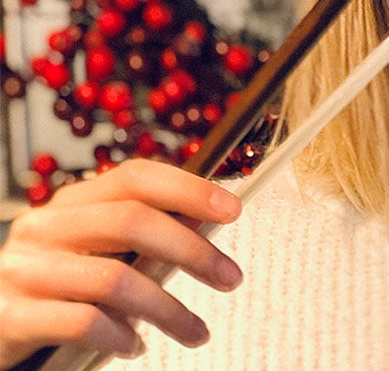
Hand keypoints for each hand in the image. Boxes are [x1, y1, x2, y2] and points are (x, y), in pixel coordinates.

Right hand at [0, 159, 243, 368]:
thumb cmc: (55, 287)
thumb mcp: (95, 251)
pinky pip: (82, 322)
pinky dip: (119, 336)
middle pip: (133, 221)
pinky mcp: (10, 317)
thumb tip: (209, 222)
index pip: (136, 177)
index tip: (232, 210)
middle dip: (192, 250)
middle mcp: (45, 227)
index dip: (188, 188)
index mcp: (72, 202)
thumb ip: (141, 234)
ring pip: (114, 279)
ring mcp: (23, 270)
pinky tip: (136, 346)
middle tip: (230, 277)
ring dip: (167, 308)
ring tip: (196, 330)